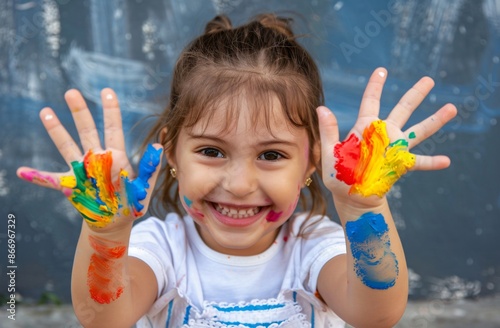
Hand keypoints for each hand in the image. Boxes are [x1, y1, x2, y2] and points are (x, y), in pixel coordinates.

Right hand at [17, 89, 161, 231]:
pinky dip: (37, 177)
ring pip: (67, 146)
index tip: (106, 91)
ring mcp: (82, 170)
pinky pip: (51, 180)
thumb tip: (158, 146)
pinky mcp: (71, 186)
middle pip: (87, 131)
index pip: (113, 128)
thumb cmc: (131, 202)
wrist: (115, 221)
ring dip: (56, 130)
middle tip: (71, 92)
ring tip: (45, 111)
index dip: (110, 110)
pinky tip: (21, 171)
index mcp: (116, 156)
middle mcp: (97, 158)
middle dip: (80, 112)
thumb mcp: (144, 188)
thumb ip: (151, 168)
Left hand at [317, 67, 456, 207]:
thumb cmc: (339, 175)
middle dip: (415, 94)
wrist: (351, 197)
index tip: (382, 70)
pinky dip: (432, 162)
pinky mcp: (401, 165)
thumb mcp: (329, 153)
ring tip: (452, 108)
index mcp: (365, 127)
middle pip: (402, 109)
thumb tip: (321, 108)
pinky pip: (419, 162)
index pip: (371, 101)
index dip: (376, 85)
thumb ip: (328, 131)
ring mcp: (395, 148)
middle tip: (429, 80)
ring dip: (435, 120)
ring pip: (418, 130)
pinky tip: (446, 161)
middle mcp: (383, 134)